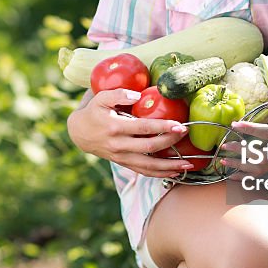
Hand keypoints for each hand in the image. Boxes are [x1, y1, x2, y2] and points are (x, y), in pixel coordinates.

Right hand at [67, 87, 196, 177]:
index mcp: (115, 127)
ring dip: (169, 167)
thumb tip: (138, 96)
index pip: (143, 128)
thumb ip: (119, 94)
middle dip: (170, 143)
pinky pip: (144, 172)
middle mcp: (119, 145)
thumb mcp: (101, 97)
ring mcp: (121, 157)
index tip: (179, 124)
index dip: (163, 127)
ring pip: (148, 166)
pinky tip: (175, 172)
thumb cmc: (94, 111)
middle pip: (149, 148)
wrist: (79, 132)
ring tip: (188, 165)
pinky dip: (160, 174)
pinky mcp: (124, 163)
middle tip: (186, 134)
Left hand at [222, 87, 267, 180]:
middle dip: (241, 152)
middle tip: (224, 144)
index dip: (251, 130)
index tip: (234, 125)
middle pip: (261, 156)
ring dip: (240, 167)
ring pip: (260, 169)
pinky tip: (231, 174)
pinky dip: (246, 177)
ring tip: (223, 161)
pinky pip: (262, 175)